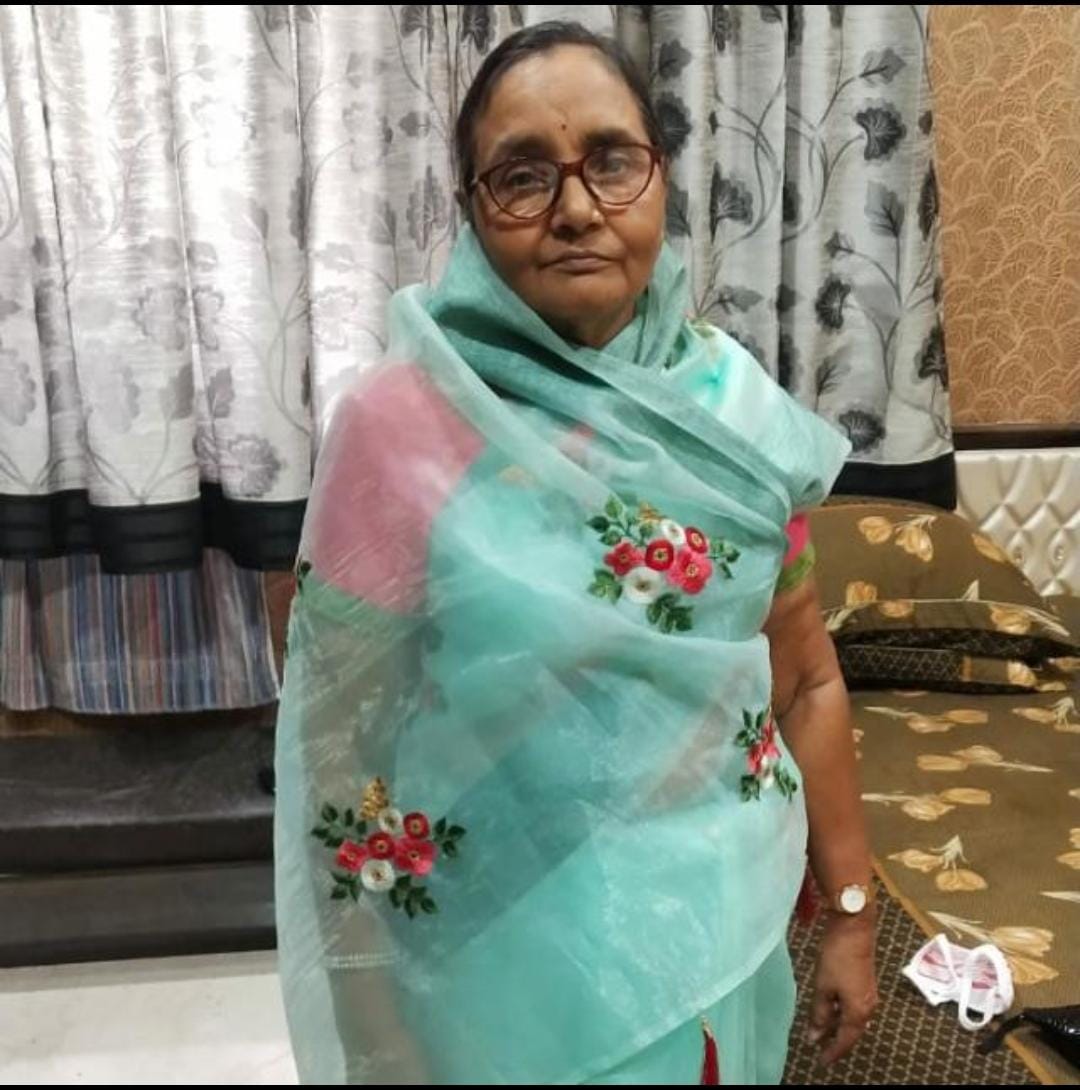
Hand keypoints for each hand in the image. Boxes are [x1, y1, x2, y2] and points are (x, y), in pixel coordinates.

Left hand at [807, 911, 877, 1066]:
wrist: (854, 928)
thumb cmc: (837, 957)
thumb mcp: (823, 986)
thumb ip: (819, 1013)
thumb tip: (814, 1036)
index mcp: (858, 1012)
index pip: (845, 1040)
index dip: (833, 1052)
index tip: (821, 1061)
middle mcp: (868, 1007)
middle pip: (852, 1030)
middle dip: (837, 1040)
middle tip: (821, 1048)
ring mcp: (869, 994)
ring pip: (853, 1018)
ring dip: (838, 1025)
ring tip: (822, 1030)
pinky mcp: (865, 983)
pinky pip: (854, 1006)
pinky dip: (842, 1012)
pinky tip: (830, 1008)